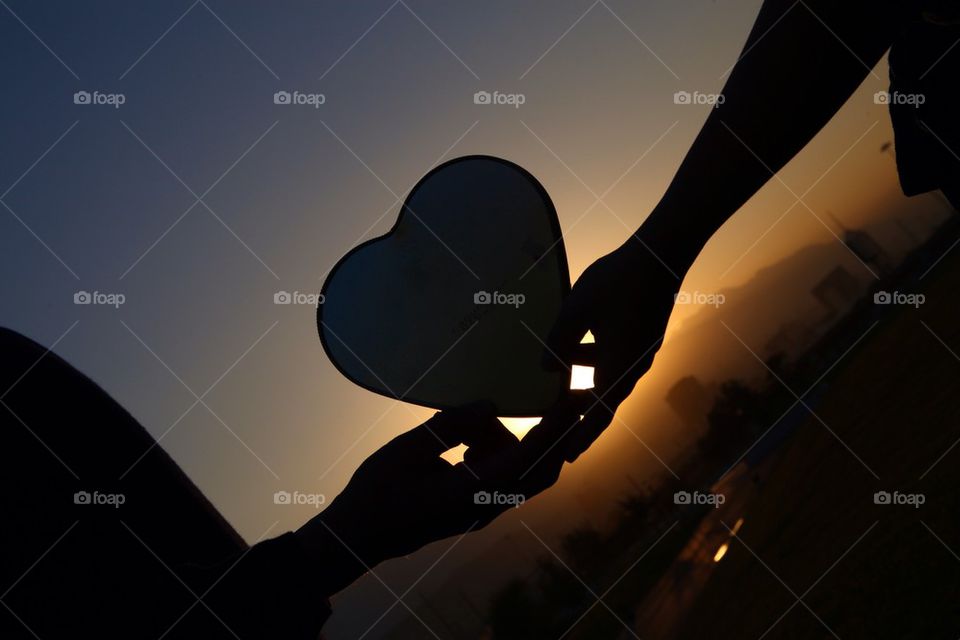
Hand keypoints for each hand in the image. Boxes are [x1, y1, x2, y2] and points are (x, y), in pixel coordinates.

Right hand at [297, 396, 585, 591]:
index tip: (574, 399)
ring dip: (513, 443)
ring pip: (522, 475)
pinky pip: (502, 480)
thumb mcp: (405, 450)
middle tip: (566, 399)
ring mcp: (480, 513)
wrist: (356, 537)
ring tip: (472, 422)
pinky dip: (498, 454)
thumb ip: (449, 426)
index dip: (554, 427)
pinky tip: (466, 441)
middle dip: (556, 437)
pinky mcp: (473, 511)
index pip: (527, 458)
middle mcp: (484, 508)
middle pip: (541, 473)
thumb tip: (488, 404)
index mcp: (470, 493)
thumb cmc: (374, 493)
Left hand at [546, 239, 680, 460]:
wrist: (662, 252)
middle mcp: (634, 367)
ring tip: (555, 380)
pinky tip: (574, 348)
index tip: (567, 456)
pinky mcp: (644, 336)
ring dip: (584, 382)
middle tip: (555, 424)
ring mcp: (642, 352)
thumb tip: (544, 368)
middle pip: (603, 400)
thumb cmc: (617, 279)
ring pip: (608, 376)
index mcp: (618, 368)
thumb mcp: (577, 309)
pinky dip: (594, 362)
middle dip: (579, 412)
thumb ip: (557, 340)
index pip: (598, 415)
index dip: (582, 437)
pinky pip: (616, 359)